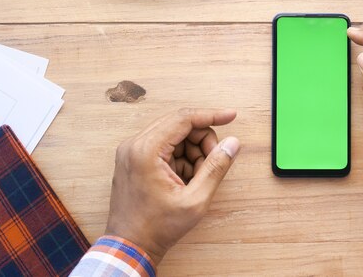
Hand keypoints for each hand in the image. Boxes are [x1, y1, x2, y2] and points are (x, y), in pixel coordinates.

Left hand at [105, 108, 240, 264]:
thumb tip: (232, 143)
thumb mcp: (195, 200)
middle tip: (213, 163)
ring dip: (193, 151)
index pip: (183, 119)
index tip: (231, 116)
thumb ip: (216, 168)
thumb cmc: (157, 227)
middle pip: (180, 125)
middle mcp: (135, 145)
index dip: (211, 115)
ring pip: (174, 136)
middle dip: (202, 141)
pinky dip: (181, 158)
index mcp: (146, 150)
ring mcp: (132, 151)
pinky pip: (165, 147)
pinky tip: (185, 180)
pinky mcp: (134, 159)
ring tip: (196, 178)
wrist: (130, 246)